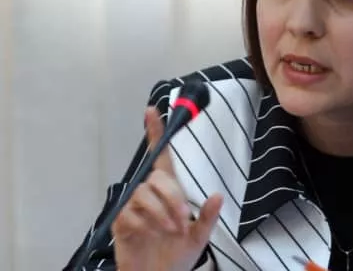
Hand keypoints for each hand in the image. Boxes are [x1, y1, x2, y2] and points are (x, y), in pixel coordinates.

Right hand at [112, 107, 222, 270]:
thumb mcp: (199, 237)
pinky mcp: (120, 222)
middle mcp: (149, 194)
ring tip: (171, 231)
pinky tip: (151, 235)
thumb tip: (218, 195)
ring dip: (161, 213)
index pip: (160, 157)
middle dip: (173, 198)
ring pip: (144, 195)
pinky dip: (145, 224)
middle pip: (157, 179)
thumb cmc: (177, 256)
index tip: (152, 111)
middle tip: (183, 221)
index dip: (154, 133)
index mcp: (168, 192)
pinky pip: (130, 214)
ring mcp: (133, 207)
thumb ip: (208, 217)